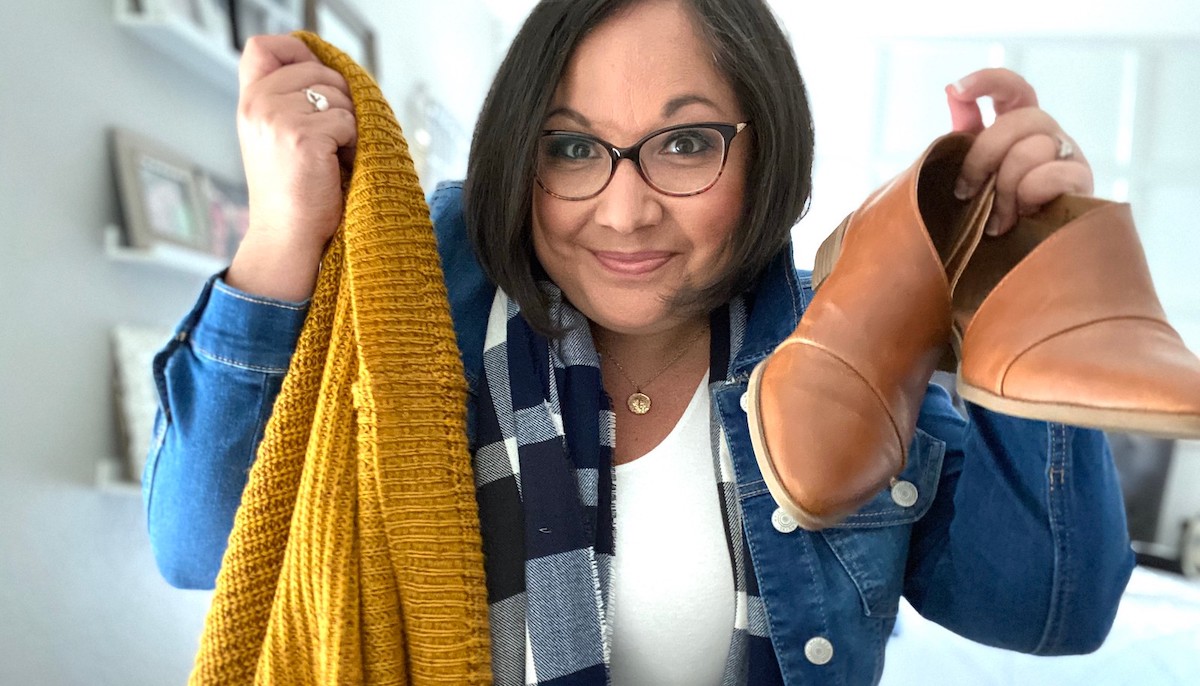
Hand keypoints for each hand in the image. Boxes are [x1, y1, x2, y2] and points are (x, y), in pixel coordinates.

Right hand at [227, 35, 356, 299]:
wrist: (287, 235)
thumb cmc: (293, 190)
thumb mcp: (276, 135)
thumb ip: (288, 99)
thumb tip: (329, 71)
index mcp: (250, 101)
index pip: (263, 47)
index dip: (297, 52)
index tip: (318, 79)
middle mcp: (258, 104)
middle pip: (319, 70)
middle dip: (339, 100)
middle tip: (332, 139)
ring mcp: (279, 118)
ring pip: (339, 95)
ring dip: (349, 124)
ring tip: (333, 155)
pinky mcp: (304, 137)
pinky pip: (348, 121)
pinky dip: (353, 143)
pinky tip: (338, 165)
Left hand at [945, 68, 1092, 235]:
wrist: (1025, 262)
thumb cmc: (997, 215)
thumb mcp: (976, 170)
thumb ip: (966, 132)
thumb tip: (951, 90)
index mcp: (1021, 128)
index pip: (1013, 88)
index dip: (987, 81)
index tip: (956, 90)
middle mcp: (1049, 135)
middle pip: (1021, 118)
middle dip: (984, 156)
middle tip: (967, 192)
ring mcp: (1070, 157)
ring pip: (1032, 149)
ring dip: (1005, 190)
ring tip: (999, 220)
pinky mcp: (1082, 184)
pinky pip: (1051, 174)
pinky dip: (1029, 196)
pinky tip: (1024, 217)